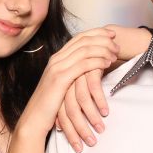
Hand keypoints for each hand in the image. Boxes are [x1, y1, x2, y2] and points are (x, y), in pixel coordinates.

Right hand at [17, 28, 118, 149]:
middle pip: (83, 40)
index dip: (97, 33)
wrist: (34, 119)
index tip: (112, 34)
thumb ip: (72, 75)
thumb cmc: (50, 106)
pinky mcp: (60, 79)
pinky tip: (107, 64)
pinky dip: (97, 62)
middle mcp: (56, 59)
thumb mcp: (62, 86)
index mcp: (57, 58)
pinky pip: (83, 65)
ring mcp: (57, 68)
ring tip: (115, 55)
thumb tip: (89, 70)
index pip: (79, 37)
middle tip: (117, 44)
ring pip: (85, 50)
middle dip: (103, 39)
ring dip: (103, 50)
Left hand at [55, 25, 152, 151]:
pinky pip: (92, 87)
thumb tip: (71, 118)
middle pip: (66, 108)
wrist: (110, 41)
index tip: (72, 143)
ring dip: (89, 118)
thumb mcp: (84, 81)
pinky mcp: (89, 66)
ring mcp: (77, 70)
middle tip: (84, 145)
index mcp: (62, 81)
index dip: (65, 127)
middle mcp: (66, 76)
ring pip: (79, 100)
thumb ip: (77, 97)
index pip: (59, 110)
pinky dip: (97, 101)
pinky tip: (104, 112)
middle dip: (75, 129)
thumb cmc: (99, 65)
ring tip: (98, 132)